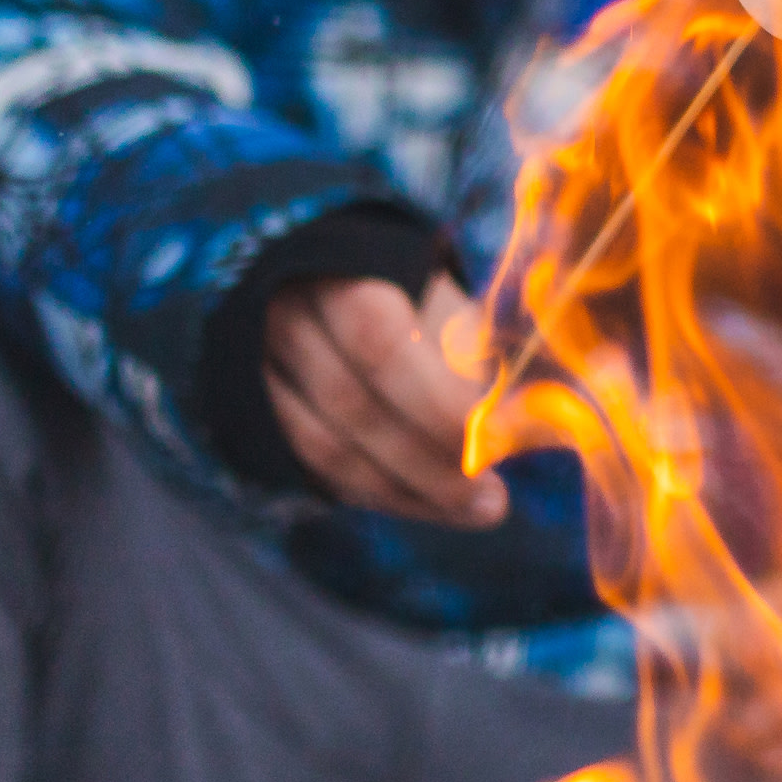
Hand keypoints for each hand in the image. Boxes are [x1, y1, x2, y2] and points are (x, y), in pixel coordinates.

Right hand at [264, 274, 509, 527]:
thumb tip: (525, 425)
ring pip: (324, 447)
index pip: (380, 342)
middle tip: (494, 501)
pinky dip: (372, 493)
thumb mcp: (448, 303)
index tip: (491, 443)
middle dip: (430, 463)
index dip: (435, 403)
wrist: (329, 279)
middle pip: (351, 404)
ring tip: (475, 510)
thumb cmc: (412, 293)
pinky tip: (425, 504)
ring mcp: (258, 368)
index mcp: (340, 270)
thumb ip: (479, 355)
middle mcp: (285, 316)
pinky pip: (310, 469)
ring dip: (406, 492)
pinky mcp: (256, 413)